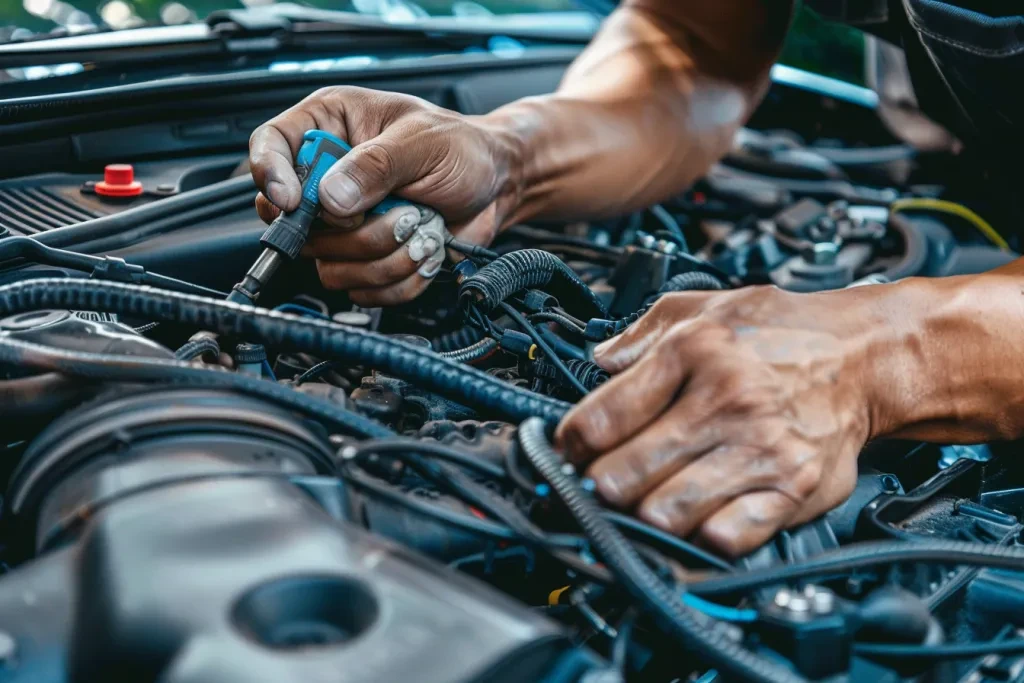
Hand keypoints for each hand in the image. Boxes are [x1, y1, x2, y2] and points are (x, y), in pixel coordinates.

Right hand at [249, 86, 521, 304]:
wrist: (497, 185)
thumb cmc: (462, 148)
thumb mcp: (422, 142)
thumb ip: (375, 165)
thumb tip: (331, 197)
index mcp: (330, 127)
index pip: (270, 146)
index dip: (271, 176)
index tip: (293, 202)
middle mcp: (327, 177)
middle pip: (294, 222)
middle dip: (353, 230)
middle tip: (400, 212)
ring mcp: (343, 224)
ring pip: (329, 265)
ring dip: (383, 257)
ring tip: (421, 228)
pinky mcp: (364, 260)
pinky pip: (361, 289)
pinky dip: (399, 279)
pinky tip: (423, 250)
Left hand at [555, 284, 894, 556]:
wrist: (866, 355)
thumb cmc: (784, 332)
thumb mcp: (706, 305)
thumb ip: (641, 331)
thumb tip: (597, 359)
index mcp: (694, 350)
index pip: (600, 419)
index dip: (570, 446)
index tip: (570, 454)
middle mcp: (725, 400)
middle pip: (622, 476)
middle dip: (598, 489)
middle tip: (601, 485)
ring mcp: (759, 448)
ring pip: (664, 513)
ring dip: (642, 517)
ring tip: (644, 503)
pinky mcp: (793, 488)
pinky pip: (727, 537)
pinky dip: (700, 539)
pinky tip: (696, 520)